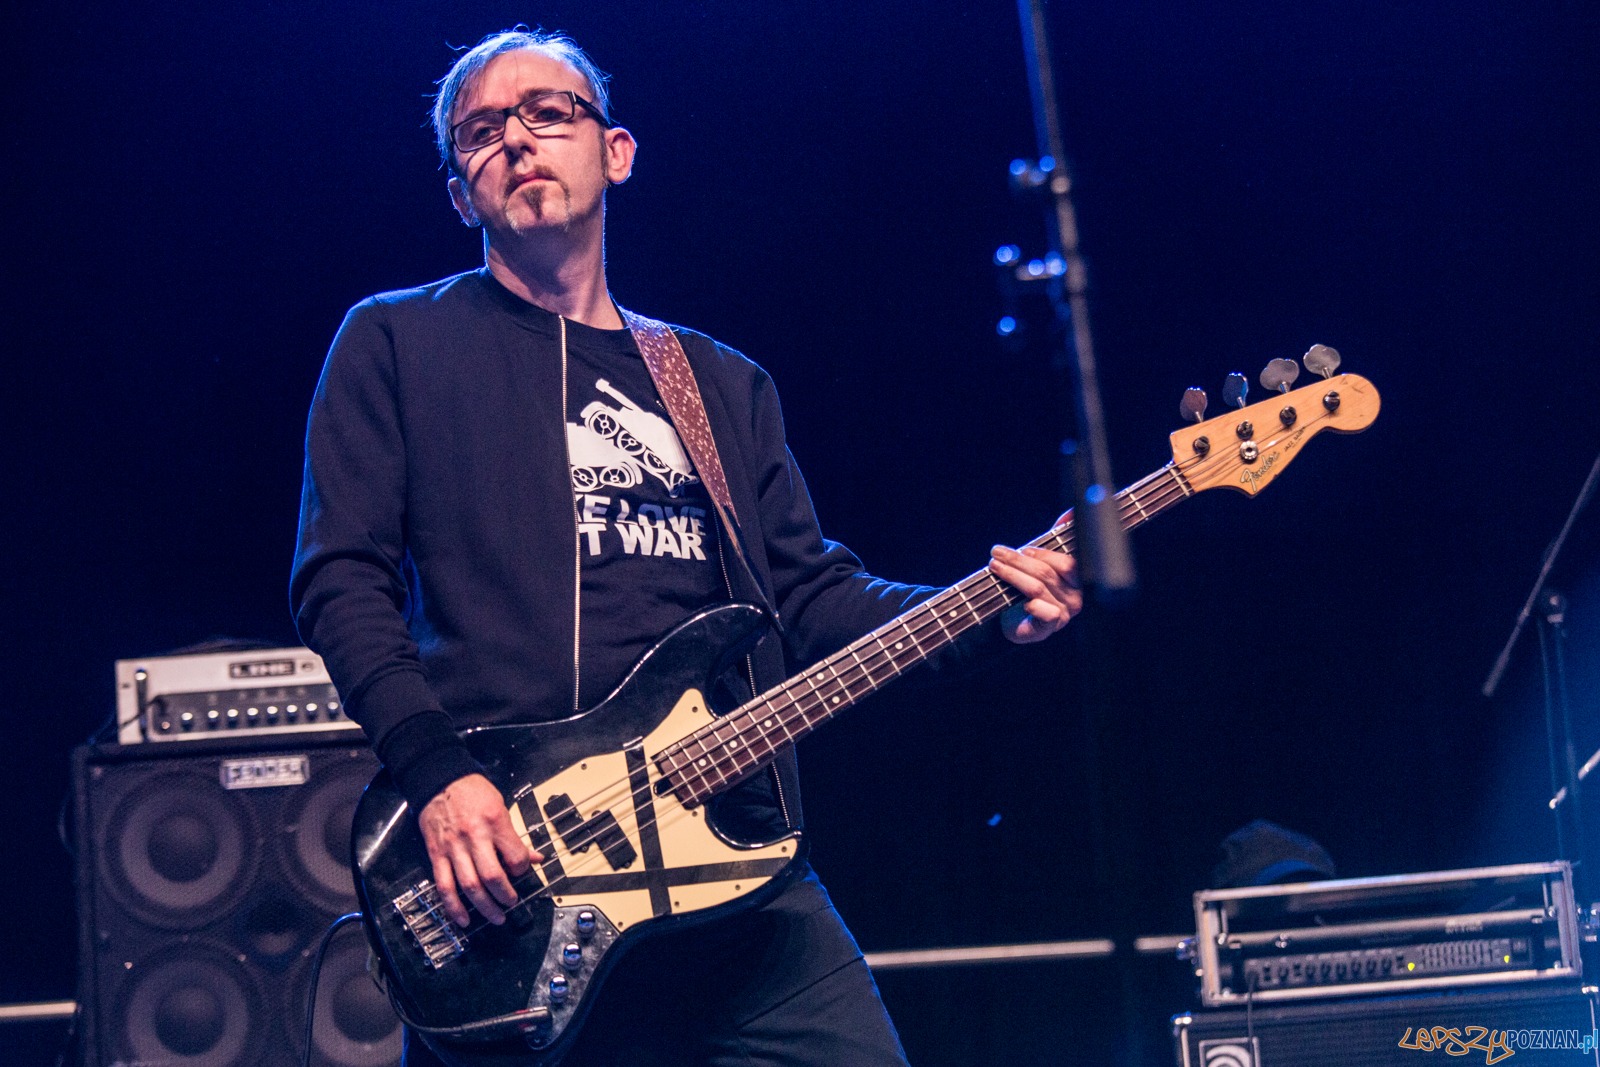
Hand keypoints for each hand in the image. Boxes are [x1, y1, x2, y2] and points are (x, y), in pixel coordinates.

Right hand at [417, 773, 541, 926]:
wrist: (440, 780)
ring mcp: (453, 847)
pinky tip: (463, 918)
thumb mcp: (501, 806)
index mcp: (495, 822)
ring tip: (496, 917)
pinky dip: (453, 906)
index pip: (515, 856)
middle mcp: (474, 836)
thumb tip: (533, 857)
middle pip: (492, 876)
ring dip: (484, 906)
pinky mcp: (437, 854)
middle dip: (505, 896)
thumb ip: (514, 835)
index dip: (522, 869)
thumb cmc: (471, 791)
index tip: (522, 872)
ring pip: (469, 885)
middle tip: (511, 903)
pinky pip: (444, 885)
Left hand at [989, 542, 1082, 643]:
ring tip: (995, 565)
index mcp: (1076, 581)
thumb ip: (1055, 539)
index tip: (1023, 549)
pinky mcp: (1048, 629)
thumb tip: (1068, 514)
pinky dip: (1032, 605)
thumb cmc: (1031, 591)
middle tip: (998, 553)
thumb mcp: (1043, 562)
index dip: (1043, 553)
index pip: (1067, 563)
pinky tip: (1020, 601)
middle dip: (1018, 560)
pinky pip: (1044, 614)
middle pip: (1046, 573)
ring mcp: (1062, 615)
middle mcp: (1074, 598)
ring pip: (1037, 588)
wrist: (1017, 623)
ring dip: (1012, 574)